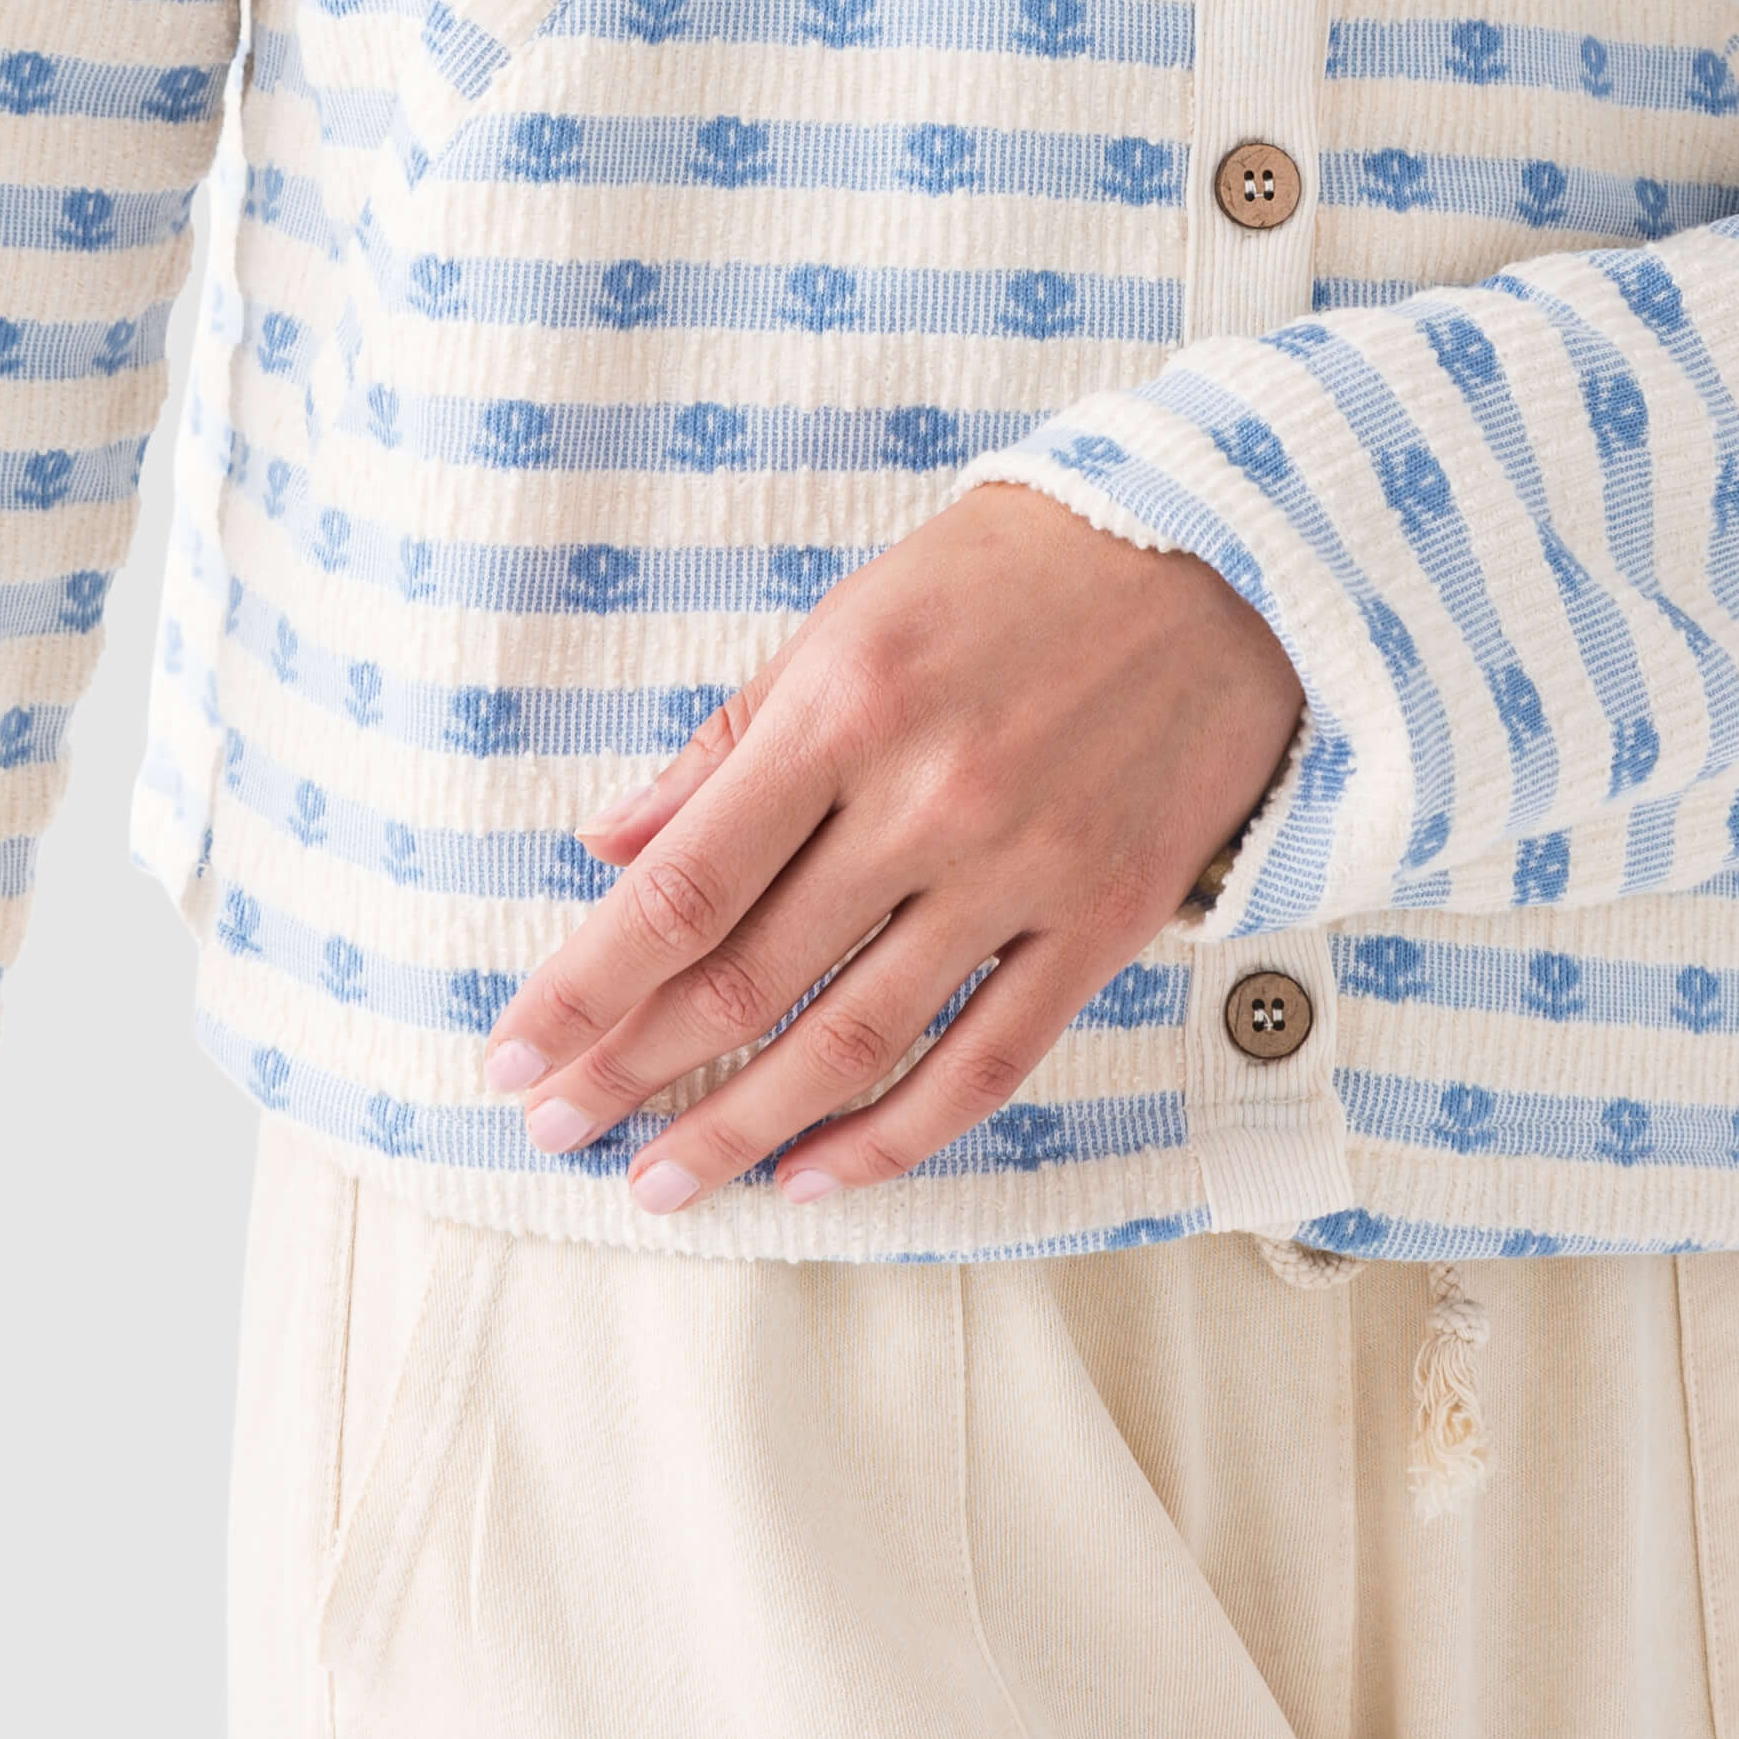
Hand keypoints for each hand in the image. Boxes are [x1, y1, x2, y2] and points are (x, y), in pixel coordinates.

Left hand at [483, 487, 1304, 1209]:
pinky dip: (891, 1137)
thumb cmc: (1014, 572)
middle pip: (748, 980)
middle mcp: (925, 800)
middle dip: (632, 1068)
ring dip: (741, 1129)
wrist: (1227, 558)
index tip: (511, 1056)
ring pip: (854, 1042)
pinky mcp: (1101, 921)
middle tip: (556, 1129)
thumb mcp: (848, 619)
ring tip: (661, 1181)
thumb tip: (608, 846)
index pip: (681, 888)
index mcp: (842, 709)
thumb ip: (727, 743)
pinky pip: (984, 1064)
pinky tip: (815, 1174)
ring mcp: (1020, 870)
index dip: (583, 988)